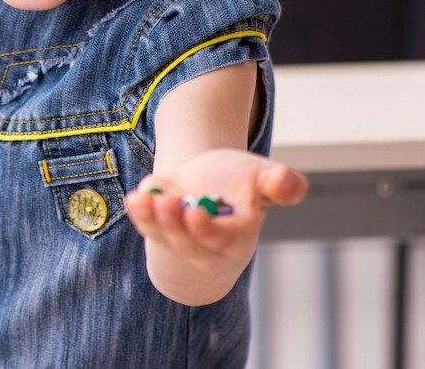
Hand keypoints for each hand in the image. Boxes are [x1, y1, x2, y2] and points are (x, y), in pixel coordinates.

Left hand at [125, 149, 307, 290]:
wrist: (213, 181)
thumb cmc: (242, 181)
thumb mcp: (262, 177)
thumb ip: (279, 184)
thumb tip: (289, 184)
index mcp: (237, 238)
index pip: (220, 241)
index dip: (205, 230)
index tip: (194, 212)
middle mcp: (207, 247)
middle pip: (187, 245)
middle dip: (174, 226)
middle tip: (165, 202)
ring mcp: (180, 240)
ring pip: (164, 238)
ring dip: (152, 220)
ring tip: (146, 198)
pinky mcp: (159, 229)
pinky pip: (147, 228)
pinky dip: (138, 215)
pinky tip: (134, 199)